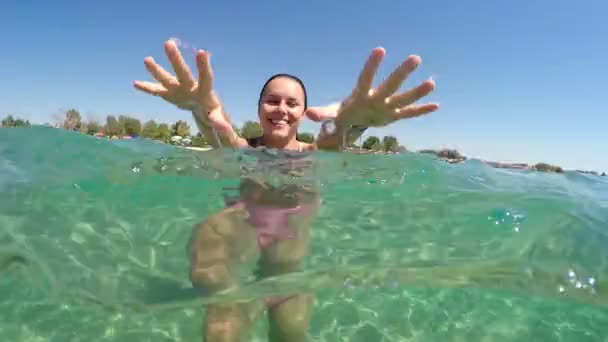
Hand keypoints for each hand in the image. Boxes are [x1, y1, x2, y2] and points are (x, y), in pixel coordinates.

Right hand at [133, 40, 232, 132]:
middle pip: (183, 72)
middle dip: (175, 59)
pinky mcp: (170, 95)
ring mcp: (179, 90)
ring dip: (156, 70)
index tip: (202, 51)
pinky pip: (157, 92)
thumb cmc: (214, 114)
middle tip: (168, 43)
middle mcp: (190, 86)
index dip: (203, 66)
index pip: (206, 77)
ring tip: (147, 59)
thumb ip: (221, 124)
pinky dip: (147, 88)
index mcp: (205, 91)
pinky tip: (135, 83)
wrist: (205, 112)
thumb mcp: (220, 120)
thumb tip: (223, 127)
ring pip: (167, 79)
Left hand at [306, 47, 437, 126]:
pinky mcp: (393, 116)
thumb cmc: (341, 113)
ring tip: (431, 82)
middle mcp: (377, 97)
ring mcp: (387, 106)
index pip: (366, 78)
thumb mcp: (331, 115)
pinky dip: (421, 111)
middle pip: (390, 84)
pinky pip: (409, 114)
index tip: (380, 50)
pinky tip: (436, 105)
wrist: (352, 121)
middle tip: (415, 58)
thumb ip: (322, 113)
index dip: (371, 66)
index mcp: (361, 94)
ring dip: (417, 92)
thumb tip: (309, 114)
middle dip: (401, 73)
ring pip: (403, 98)